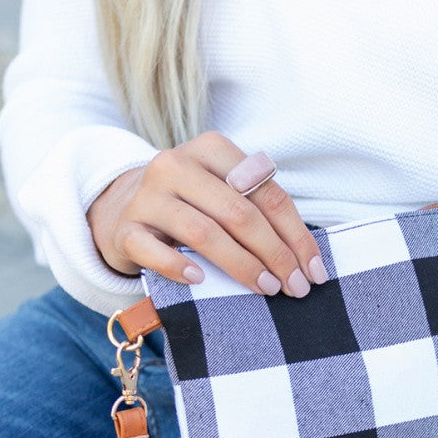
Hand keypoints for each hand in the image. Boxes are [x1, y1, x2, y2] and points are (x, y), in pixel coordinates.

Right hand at [86, 132, 327, 296]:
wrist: (124, 209)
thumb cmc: (191, 206)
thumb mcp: (223, 194)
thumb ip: (259, 212)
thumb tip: (307, 261)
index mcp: (211, 149)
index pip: (266, 192)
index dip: (296, 234)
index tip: (314, 270)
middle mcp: (177, 164)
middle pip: (239, 212)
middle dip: (275, 254)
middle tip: (294, 287)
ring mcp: (147, 196)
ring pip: (203, 232)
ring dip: (241, 265)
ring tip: (266, 288)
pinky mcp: (126, 228)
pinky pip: (153, 250)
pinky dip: (179, 267)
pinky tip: (200, 281)